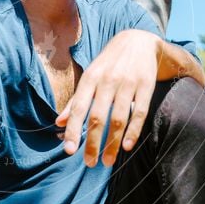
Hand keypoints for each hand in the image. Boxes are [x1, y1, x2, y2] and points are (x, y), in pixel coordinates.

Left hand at [56, 29, 161, 166]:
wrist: (139, 40)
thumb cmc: (109, 63)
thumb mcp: (90, 76)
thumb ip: (75, 100)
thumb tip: (58, 123)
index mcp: (90, 78)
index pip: (78, 108)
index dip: (73, 129)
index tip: (69, 150)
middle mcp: (107, 80)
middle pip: (98, 117)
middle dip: (92, 143)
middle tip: (89, 163)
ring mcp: (128, 82)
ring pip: (118, 118)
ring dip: (112, 143)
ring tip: (107, 161)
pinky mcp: (146, 85)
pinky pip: (139, 112)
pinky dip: (134, 131)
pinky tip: (128, 147)